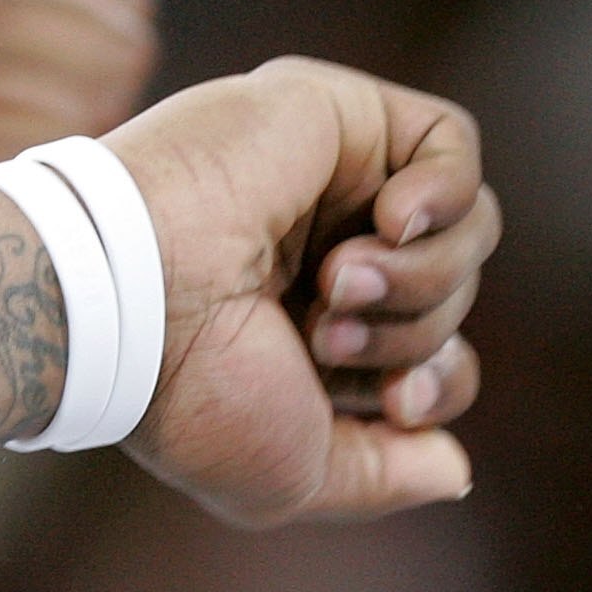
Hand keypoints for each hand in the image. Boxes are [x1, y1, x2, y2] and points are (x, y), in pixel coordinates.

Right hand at [102, 57, 498, 525]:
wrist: (129, 301)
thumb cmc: (194, 393)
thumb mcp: (295, 475)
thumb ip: (382, 477)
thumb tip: (455, 468)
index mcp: (317, 336)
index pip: (439, 361)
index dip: (436, 386)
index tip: (396, 403)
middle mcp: (328, 256)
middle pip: (456, 299)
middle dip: (411, 334)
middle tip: (325, 338)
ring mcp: (332, 183)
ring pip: (462, 230)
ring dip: (418, 279)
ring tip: (334, 283)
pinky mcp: (335, 114)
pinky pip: (452, 146)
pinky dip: (443, 196)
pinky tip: (391, 221)